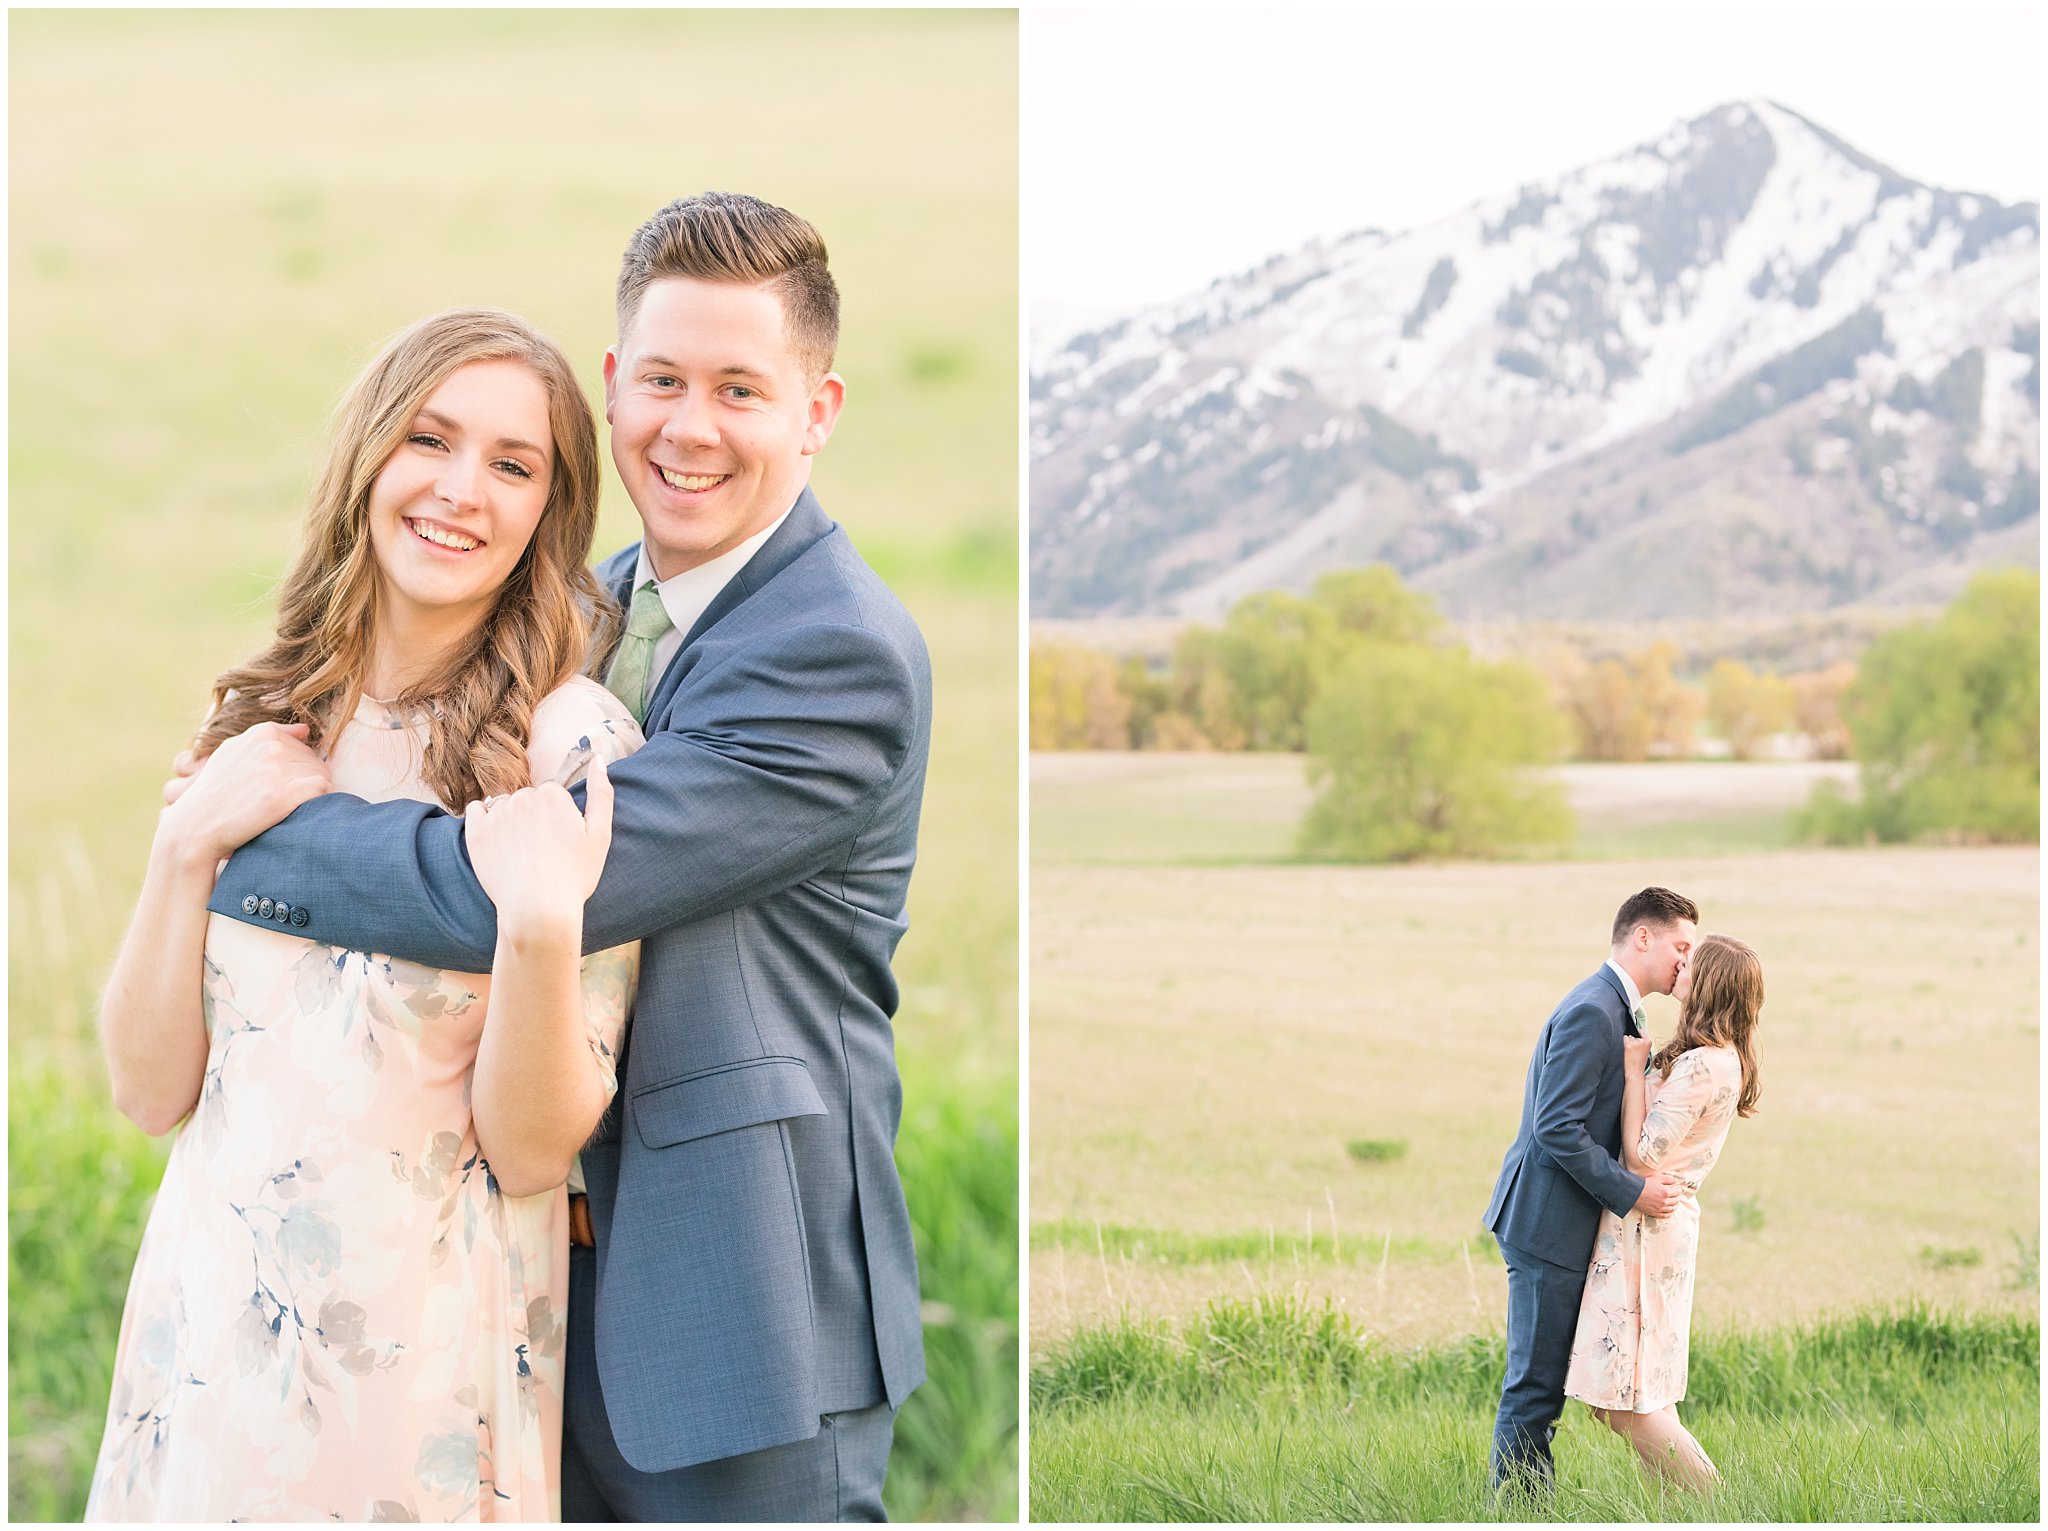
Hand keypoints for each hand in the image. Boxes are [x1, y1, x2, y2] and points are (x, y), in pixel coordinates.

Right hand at [159, 722, 329, 861]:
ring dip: (309, 792)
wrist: (196, 826)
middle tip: (277, 799)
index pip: (302, 745)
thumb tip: (305, 730)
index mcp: (262, 733)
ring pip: (321, 774)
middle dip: (303, 780)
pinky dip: (316, 800)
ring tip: (282, 806)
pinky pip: (322, 788)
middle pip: (314, 760)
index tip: (274, 784)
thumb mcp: (234, 753)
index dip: (294, 768)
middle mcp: (271, 746)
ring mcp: (277, 770)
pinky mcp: (283, 795)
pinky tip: (294, 810)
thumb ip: (270, 738)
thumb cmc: (217, 793)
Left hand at [463, 754, 614, 936]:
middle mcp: (523, 798)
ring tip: (520, 853)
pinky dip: (484, 820)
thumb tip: (599, 758)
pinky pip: (476, 811)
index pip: (552, 794)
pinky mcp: (476, 832)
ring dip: (511, 820)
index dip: (557, 818)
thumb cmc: (574, 876)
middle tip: (541, 851)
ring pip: (504, 805)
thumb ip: (602, 793)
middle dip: (533, 817)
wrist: (538, 911)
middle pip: (528, 798)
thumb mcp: (600, 836)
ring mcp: (497, 815)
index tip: (559, 841)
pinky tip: (497, 842)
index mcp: (553, 795)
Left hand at [1623, 1035, 1651, 1071]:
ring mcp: (1634, 1043)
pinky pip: (1623, 1039)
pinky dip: (1623, 1044)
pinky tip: (1626, 1051)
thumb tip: (1636, 1037)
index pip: (1642, 1031)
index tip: (1637, 1034)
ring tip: (1630, 1052)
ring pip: (1628, 1037)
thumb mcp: (1646, 1052)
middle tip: (1634, 1051)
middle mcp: (1641, 1041)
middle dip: (1633, 1041)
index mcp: (1648, 1042)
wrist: (1634, 1072)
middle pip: (1634, 1036)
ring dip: (1628, 1043)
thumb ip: (1643, 1044)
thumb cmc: (1640, 1064)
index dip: (1638, 1033)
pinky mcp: (1627, 1045)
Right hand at [1632, 1172, 1683, 1219]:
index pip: (1677, 1192)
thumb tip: (1675, 1181)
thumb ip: (1668, 1179)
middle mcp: (1664, 1202)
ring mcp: (1660, 1208)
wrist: (1633, 1192)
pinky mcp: (1655, 1213)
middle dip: (1677, 1198)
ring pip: (1672, 1209)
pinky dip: (1669, 1214)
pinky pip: (1665, 1216)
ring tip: (1675, 1204)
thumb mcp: (1656, 1178)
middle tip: (1677, 1196)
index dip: (1679, 1190)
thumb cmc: (1644, 1184)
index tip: (1678, 1189)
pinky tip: (1670, 1212)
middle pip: (1676, 1201)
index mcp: (1666, 1192)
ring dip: (1675, 1206)